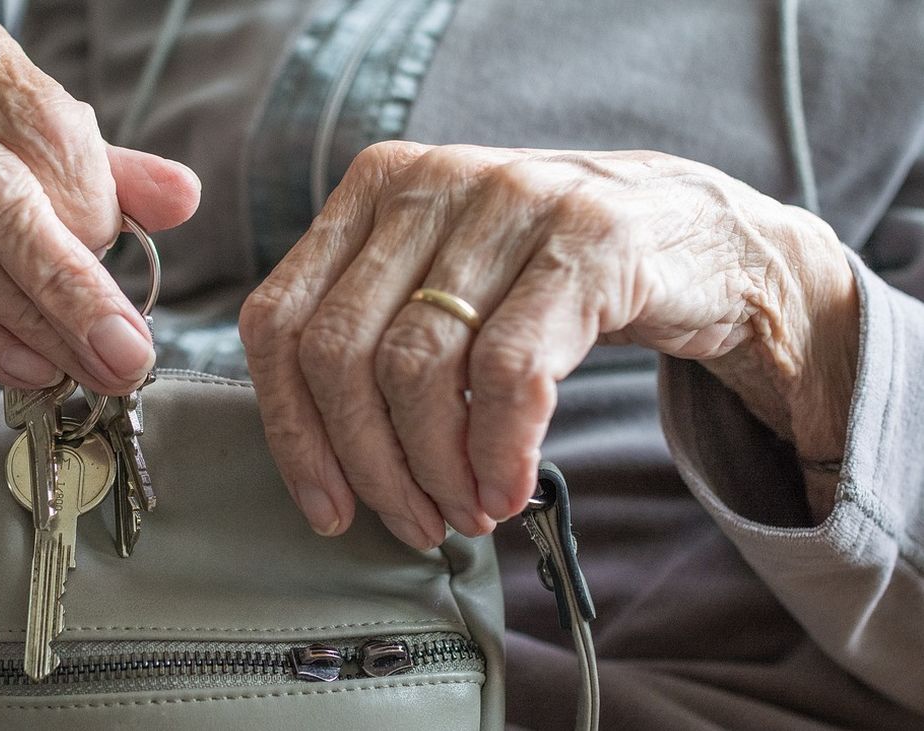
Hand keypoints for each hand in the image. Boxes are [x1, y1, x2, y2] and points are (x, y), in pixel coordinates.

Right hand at [0, 7, 199, 391]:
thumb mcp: (50, 155)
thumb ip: (115, 176)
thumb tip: (181, 196)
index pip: (43, 127)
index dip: (92, 212)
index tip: (129, 282)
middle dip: (67, 287)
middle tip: (121, 352)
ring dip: (20, 322)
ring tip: (77, 366)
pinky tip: (17, 363)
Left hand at [240, 141, 858, 547]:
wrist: (701, 239)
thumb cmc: (551, 280)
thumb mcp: (446, 283)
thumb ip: (374, 331)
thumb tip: (316, 457)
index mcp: (375, 188)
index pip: (280, 318)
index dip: (292, 429)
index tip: (326, 506)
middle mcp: (431, 181)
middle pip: (340, 352)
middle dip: (369, 464)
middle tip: (413, 523)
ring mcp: (511, 201)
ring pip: (417, 366)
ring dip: (435, 469)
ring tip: (466, 513)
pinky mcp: (589, 240)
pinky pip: (508, 371)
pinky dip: (499, 451)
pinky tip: (508, 490)